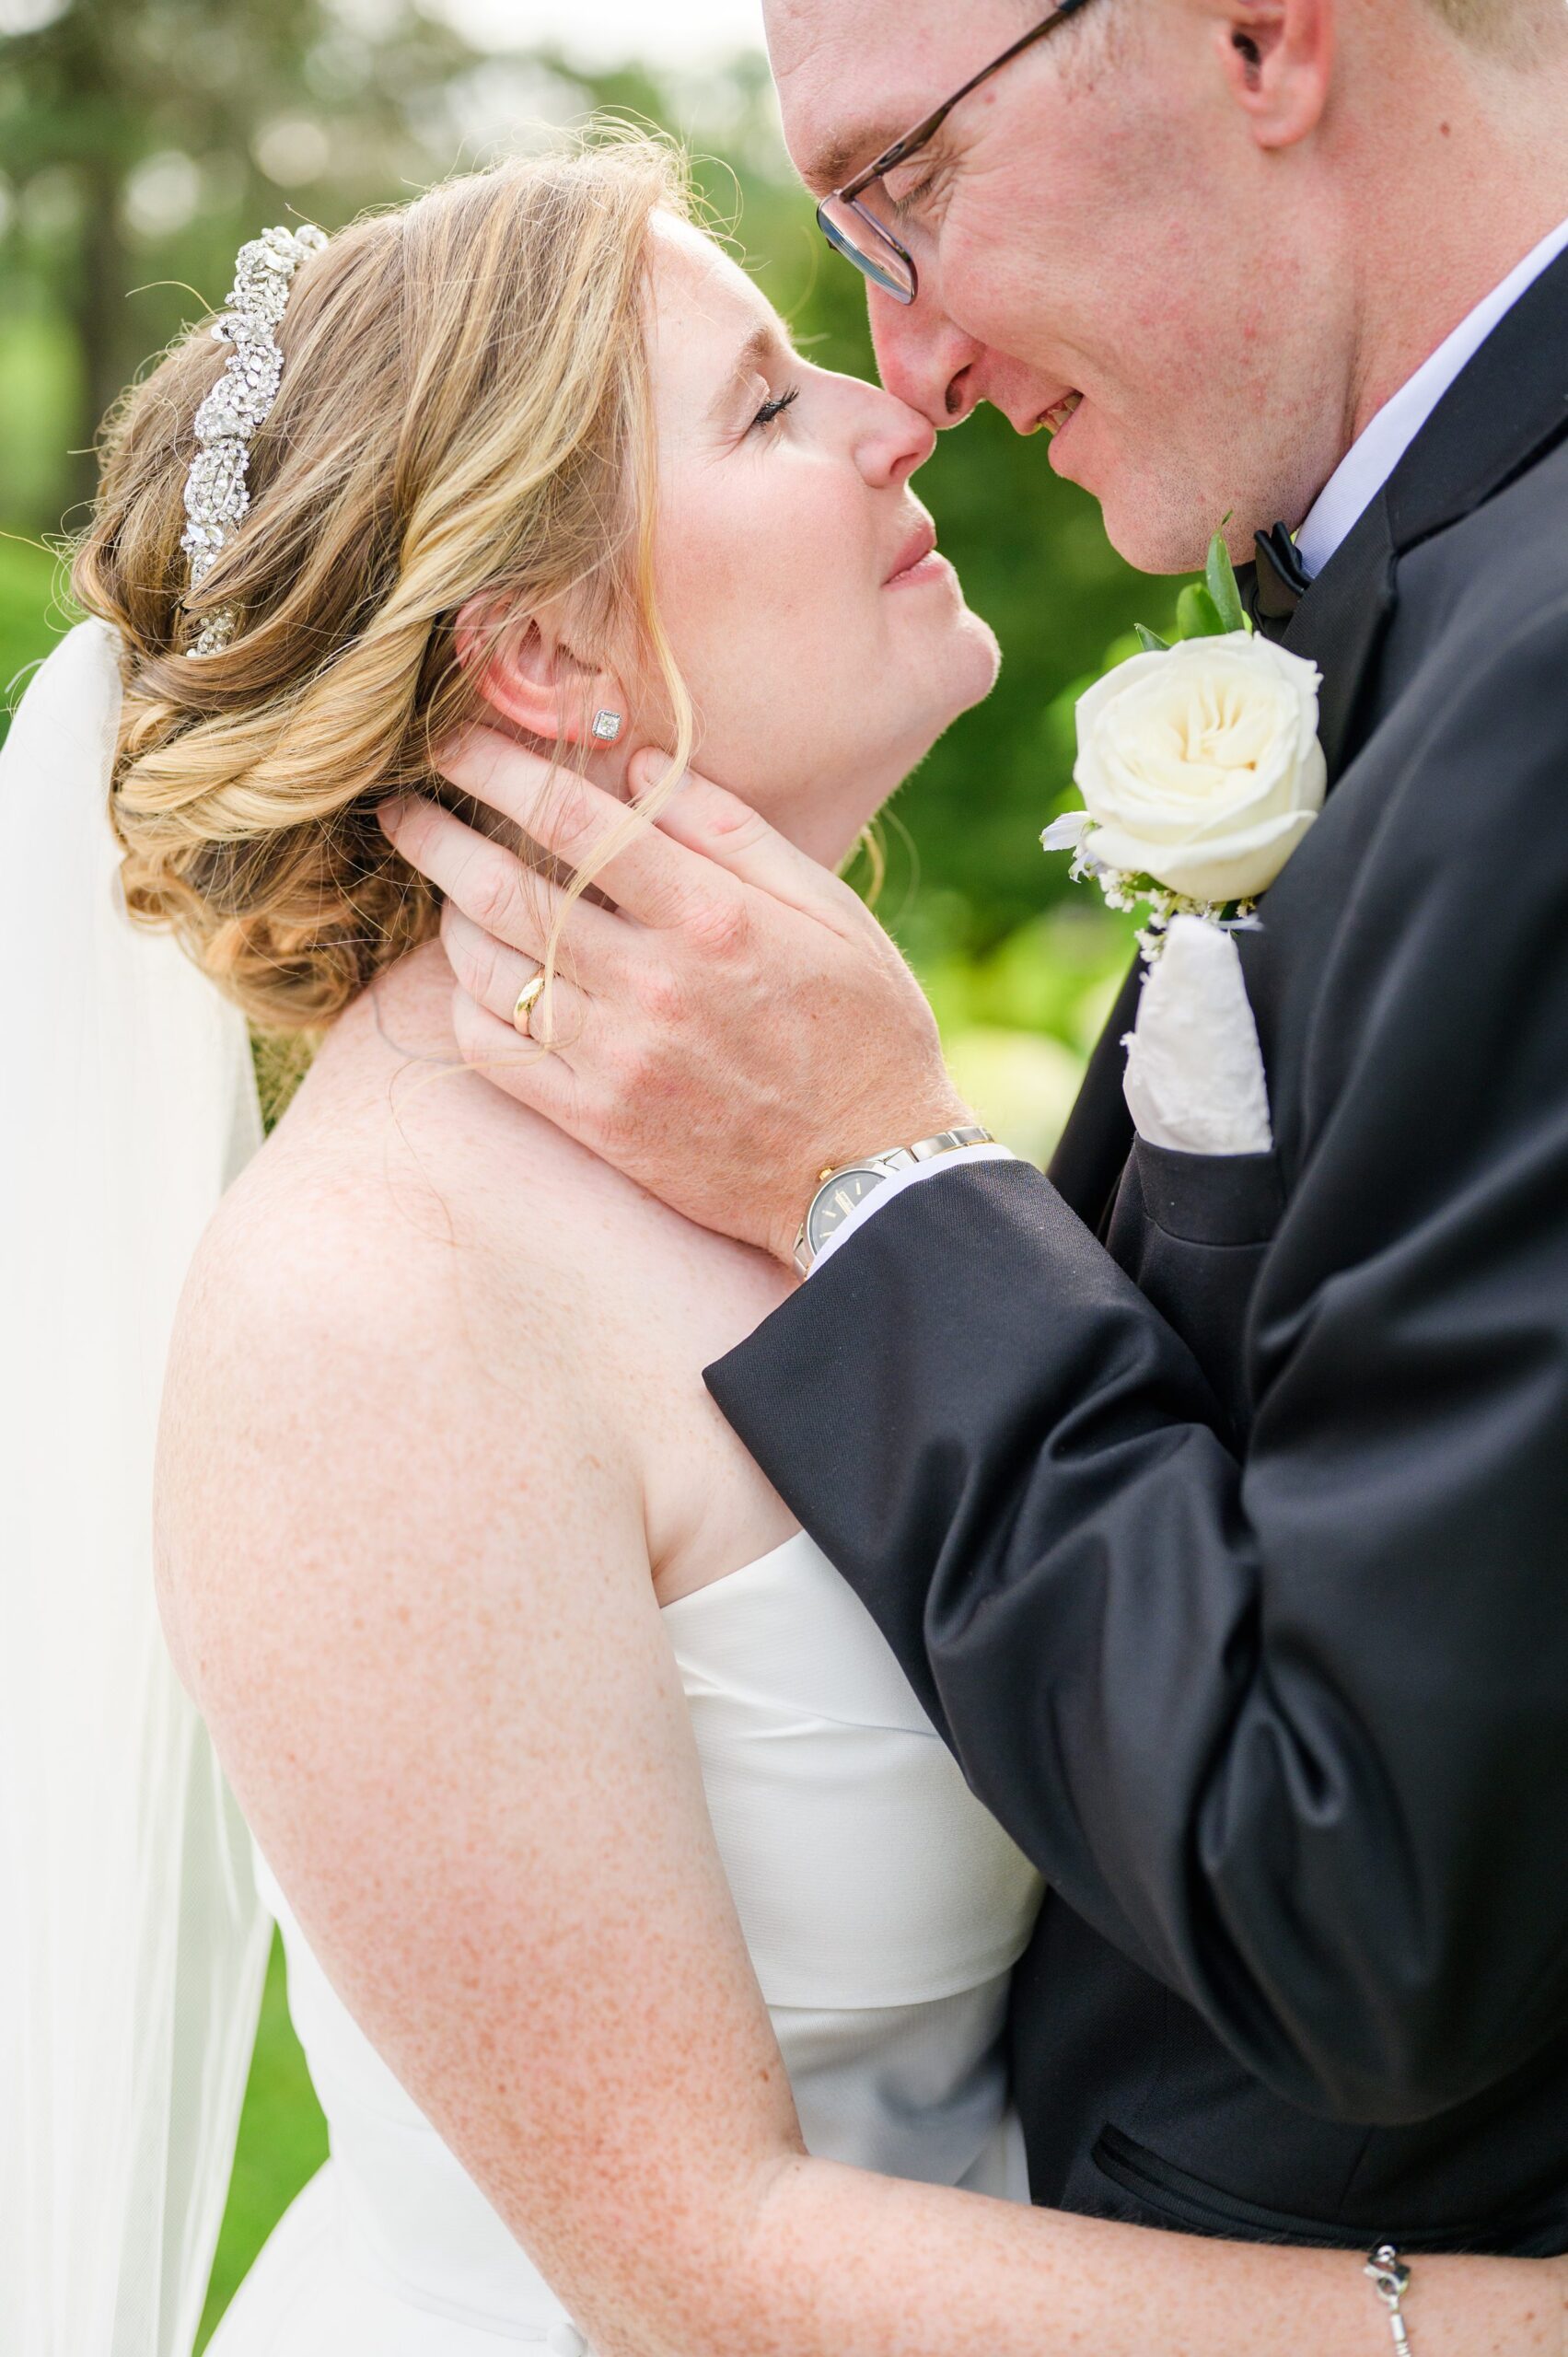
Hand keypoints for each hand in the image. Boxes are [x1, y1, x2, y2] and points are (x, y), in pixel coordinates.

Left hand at [379, 729, 971, 1263]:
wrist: (869, 1171)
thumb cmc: (861, 1025)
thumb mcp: (827, 907)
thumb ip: (730, 828)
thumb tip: (634, 757)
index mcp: (712, 916)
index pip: (574, 821)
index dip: (499, 771)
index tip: (453, 745)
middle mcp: (654, 984)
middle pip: (507, 891)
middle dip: (437, 838)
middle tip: (401, 811)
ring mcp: (618, 1058)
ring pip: (488, 970)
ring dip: (453, 919)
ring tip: (451, 895)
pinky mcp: (598, 1121)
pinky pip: (494, 1053)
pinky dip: (469, 1007)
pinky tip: (481, 984)